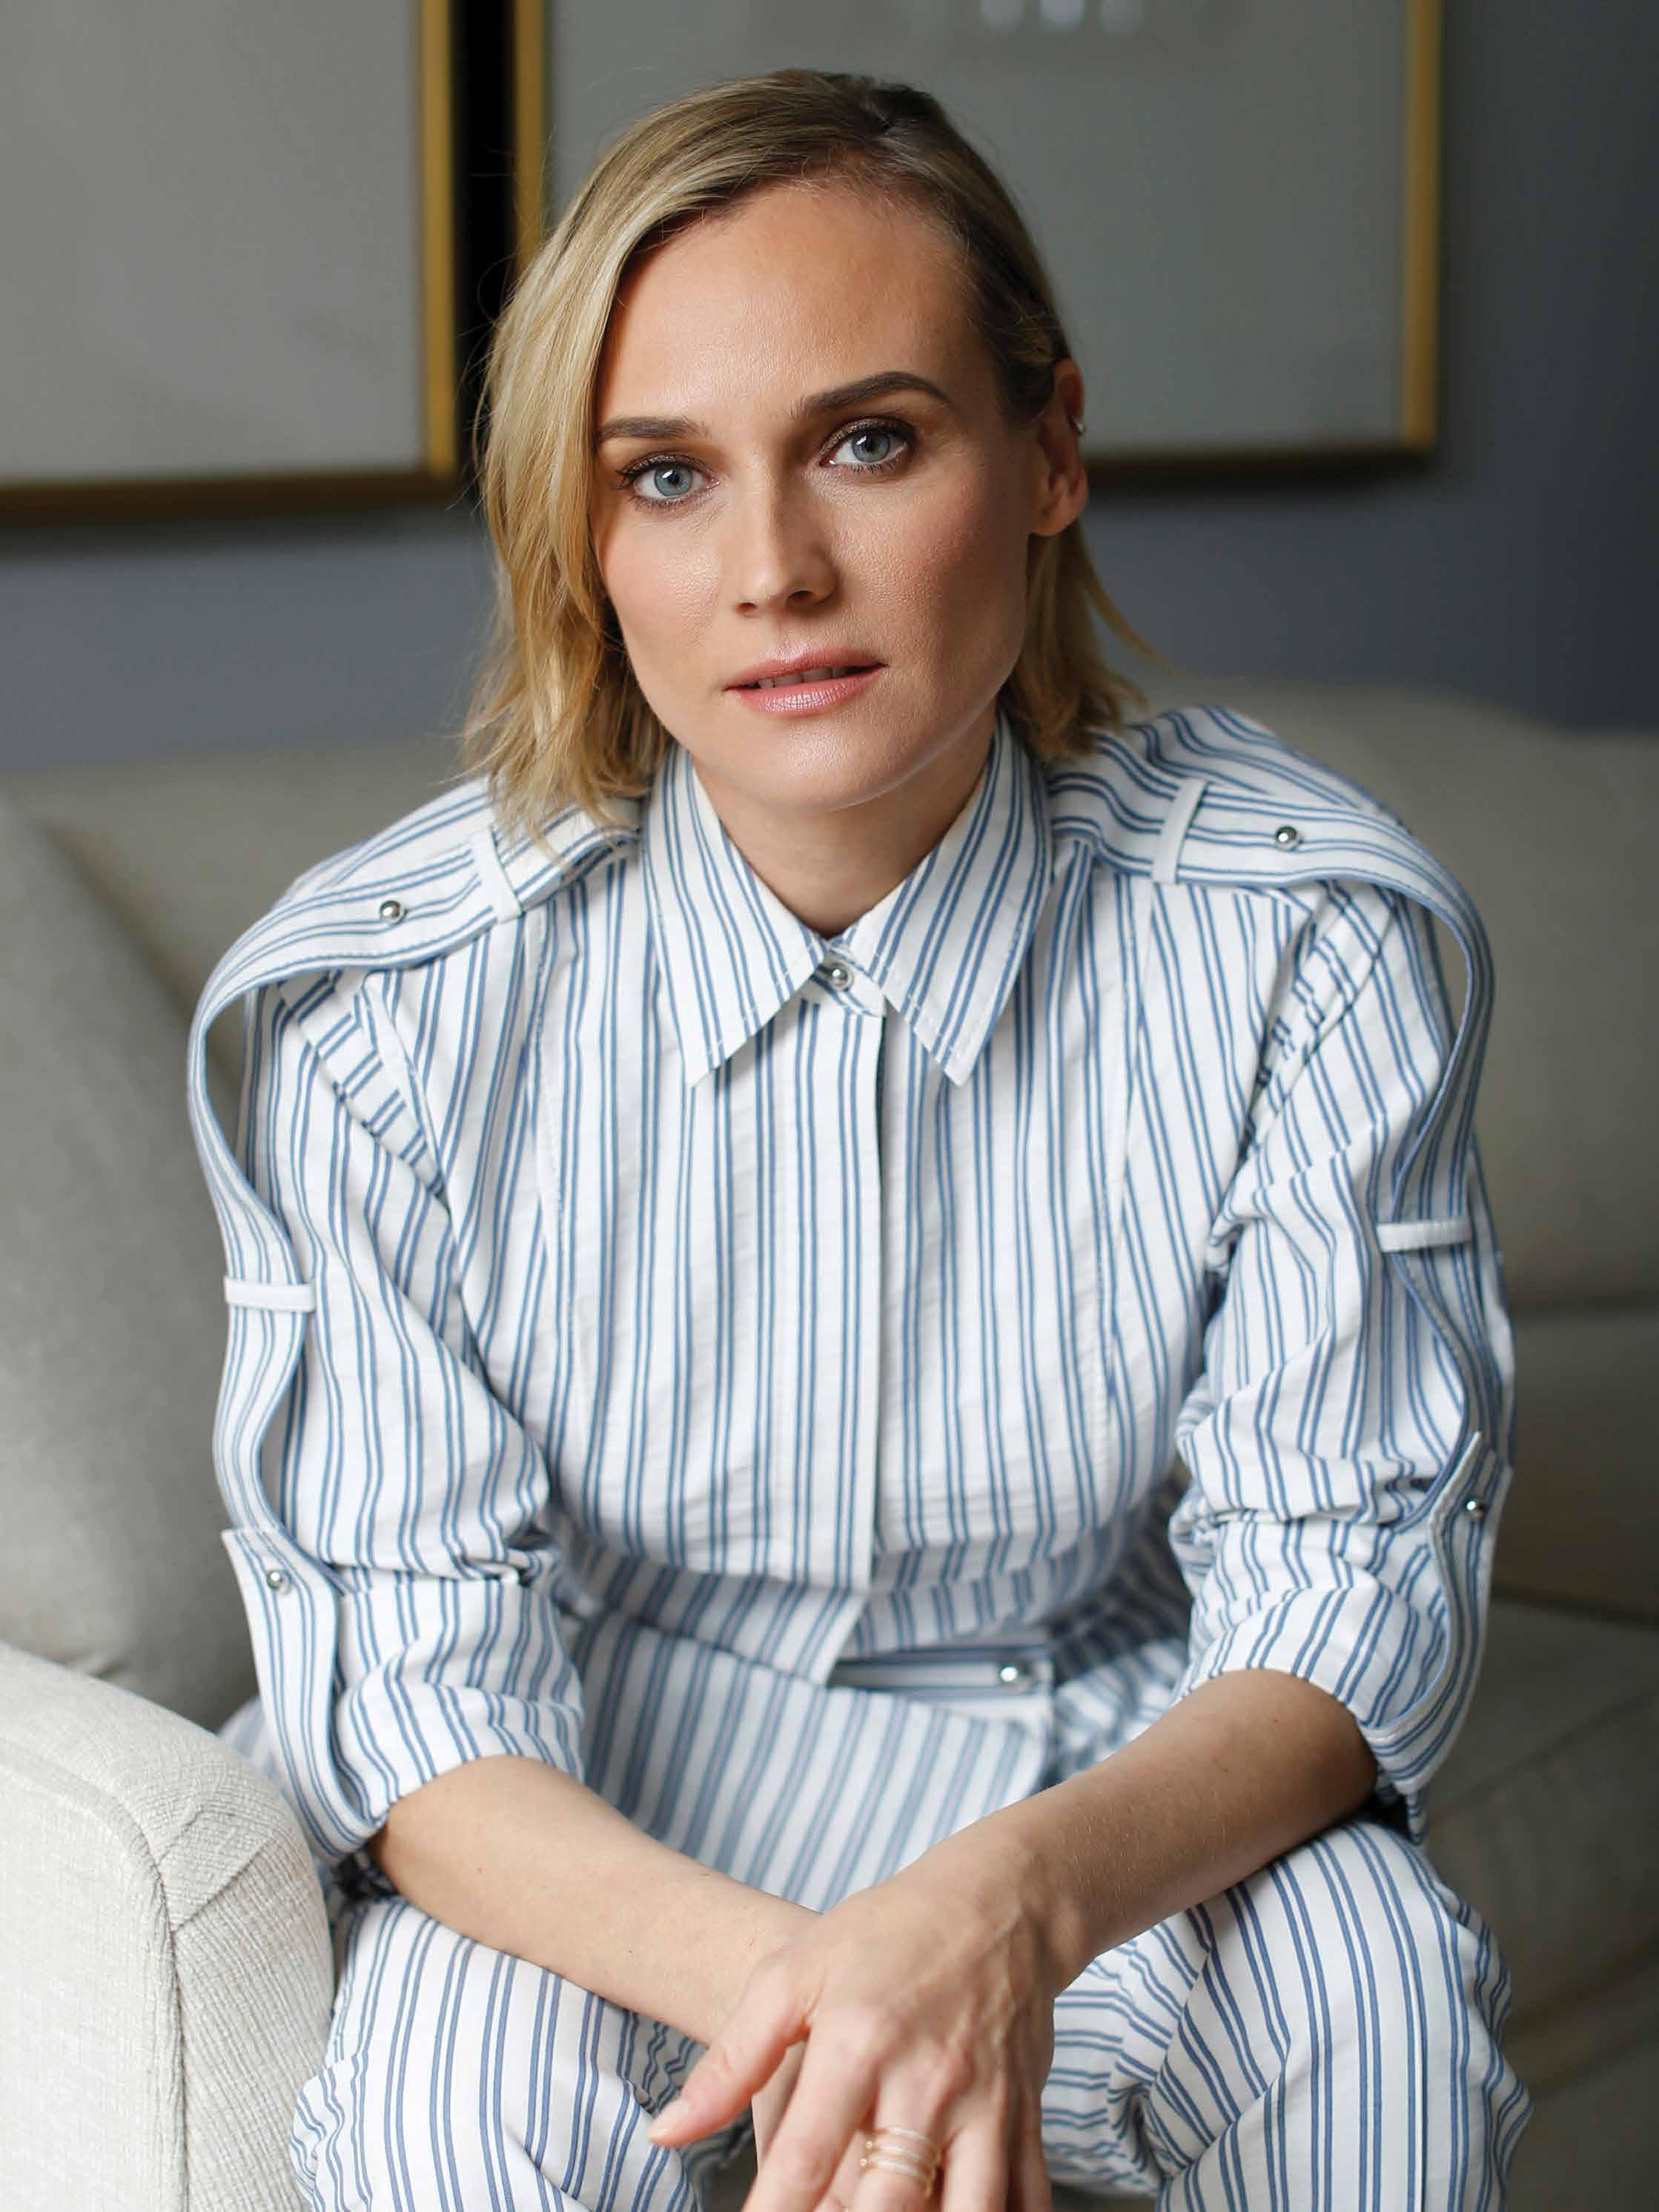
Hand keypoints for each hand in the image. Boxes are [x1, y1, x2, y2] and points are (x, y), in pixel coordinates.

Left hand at [647, 1827, 1063, 2211]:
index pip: (804, 2158)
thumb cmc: (884, 1935)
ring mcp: (986, 2104)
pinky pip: (1027, 2201)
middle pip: (888, 2202)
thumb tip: (666, 2133)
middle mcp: (927, 2081)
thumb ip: (732, 2058)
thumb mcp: (794, 1973)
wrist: (999, 1901)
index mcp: (859, 2043)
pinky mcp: (1025, 2119)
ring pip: (970, 2211)